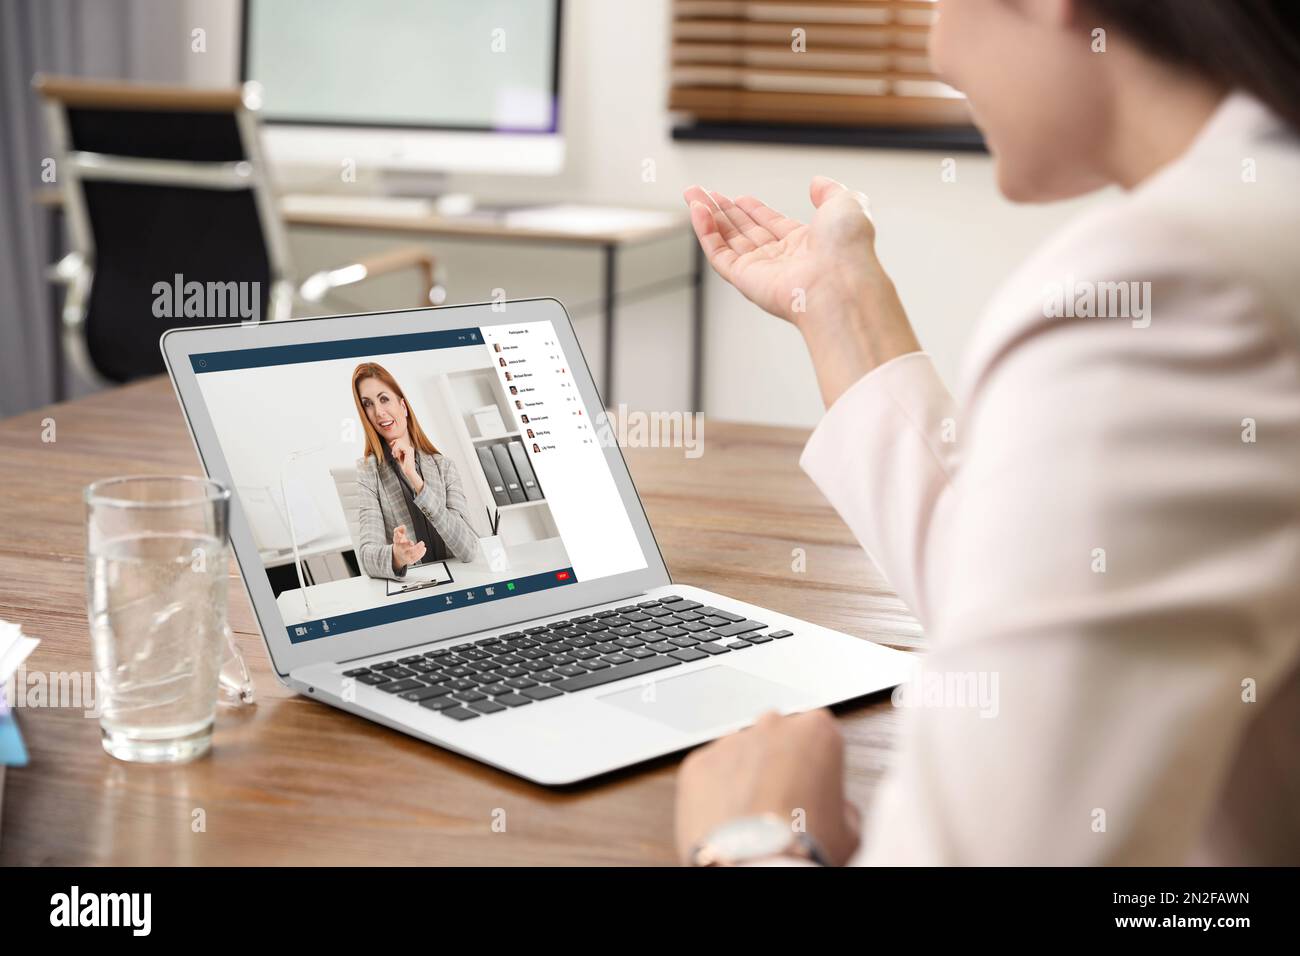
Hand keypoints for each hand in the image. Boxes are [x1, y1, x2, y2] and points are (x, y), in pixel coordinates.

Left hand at [390, 439, 423, 493]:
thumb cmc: (404, 466)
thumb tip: (393, 445)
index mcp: (409, 449)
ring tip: (395, 456)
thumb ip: (398, 451)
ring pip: (399, 443)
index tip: (390, 445)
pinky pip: (400, 447)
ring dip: (394, 449)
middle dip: (394, 447)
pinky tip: (396, 457)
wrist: (409, 472)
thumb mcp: (400, 457)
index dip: (394, 442)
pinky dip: (396, 451)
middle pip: (399, 441)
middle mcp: (410, 448)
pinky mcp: (408, 451)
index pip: (400, 441)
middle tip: (393, 454)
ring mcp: (410, 449)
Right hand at [390, 523, 425, 571]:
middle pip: (404, 548)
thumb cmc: (399, 544)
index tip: (402, 536)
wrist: (397, 557)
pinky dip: (421, 554)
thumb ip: (399, 530)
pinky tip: (424, 549)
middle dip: (409, 544)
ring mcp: (405, 556)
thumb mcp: (398, 537)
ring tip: (422, 544)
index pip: (396, 539)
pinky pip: (415, 558)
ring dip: (418, 548)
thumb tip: (403, 526)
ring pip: (411, 553)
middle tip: (414, 541)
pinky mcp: (410, 560)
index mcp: (397, 543)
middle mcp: (400, 550)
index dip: (399, 537)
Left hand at [675, 709, 861, 865]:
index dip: (815, 763)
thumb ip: (842, 802)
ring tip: (752, 816)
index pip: (817, 733)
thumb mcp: (849, 829)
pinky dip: (714, 791)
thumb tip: (837, 809)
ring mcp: (730, 742)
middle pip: (776, 737)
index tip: (812, 786)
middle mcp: (772, 725)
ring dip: (745, 775)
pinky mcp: (697, 763)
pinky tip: (727, 819)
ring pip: (739, 753)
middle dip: (778, 762)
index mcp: (816, 730)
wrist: (758, 867)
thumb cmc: (806, 846)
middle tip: (782, 802)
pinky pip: (708, 772)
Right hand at [683, 178, 919, 405]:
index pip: (772, 226)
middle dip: (724, 211)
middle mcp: (782, 260)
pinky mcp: (745, 280)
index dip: (754, 211)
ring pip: (728, 241)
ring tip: (693, 196)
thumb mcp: (846, 204)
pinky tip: (697, 211)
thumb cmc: (848, 249)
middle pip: (745, 232)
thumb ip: (829, 192)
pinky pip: (718, 253)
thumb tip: (817, 182)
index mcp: (806, 245)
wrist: (841, 282)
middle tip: (704, 193)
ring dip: (708, 217)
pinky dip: (705, 232)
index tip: (738, 198)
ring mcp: (762, 271)